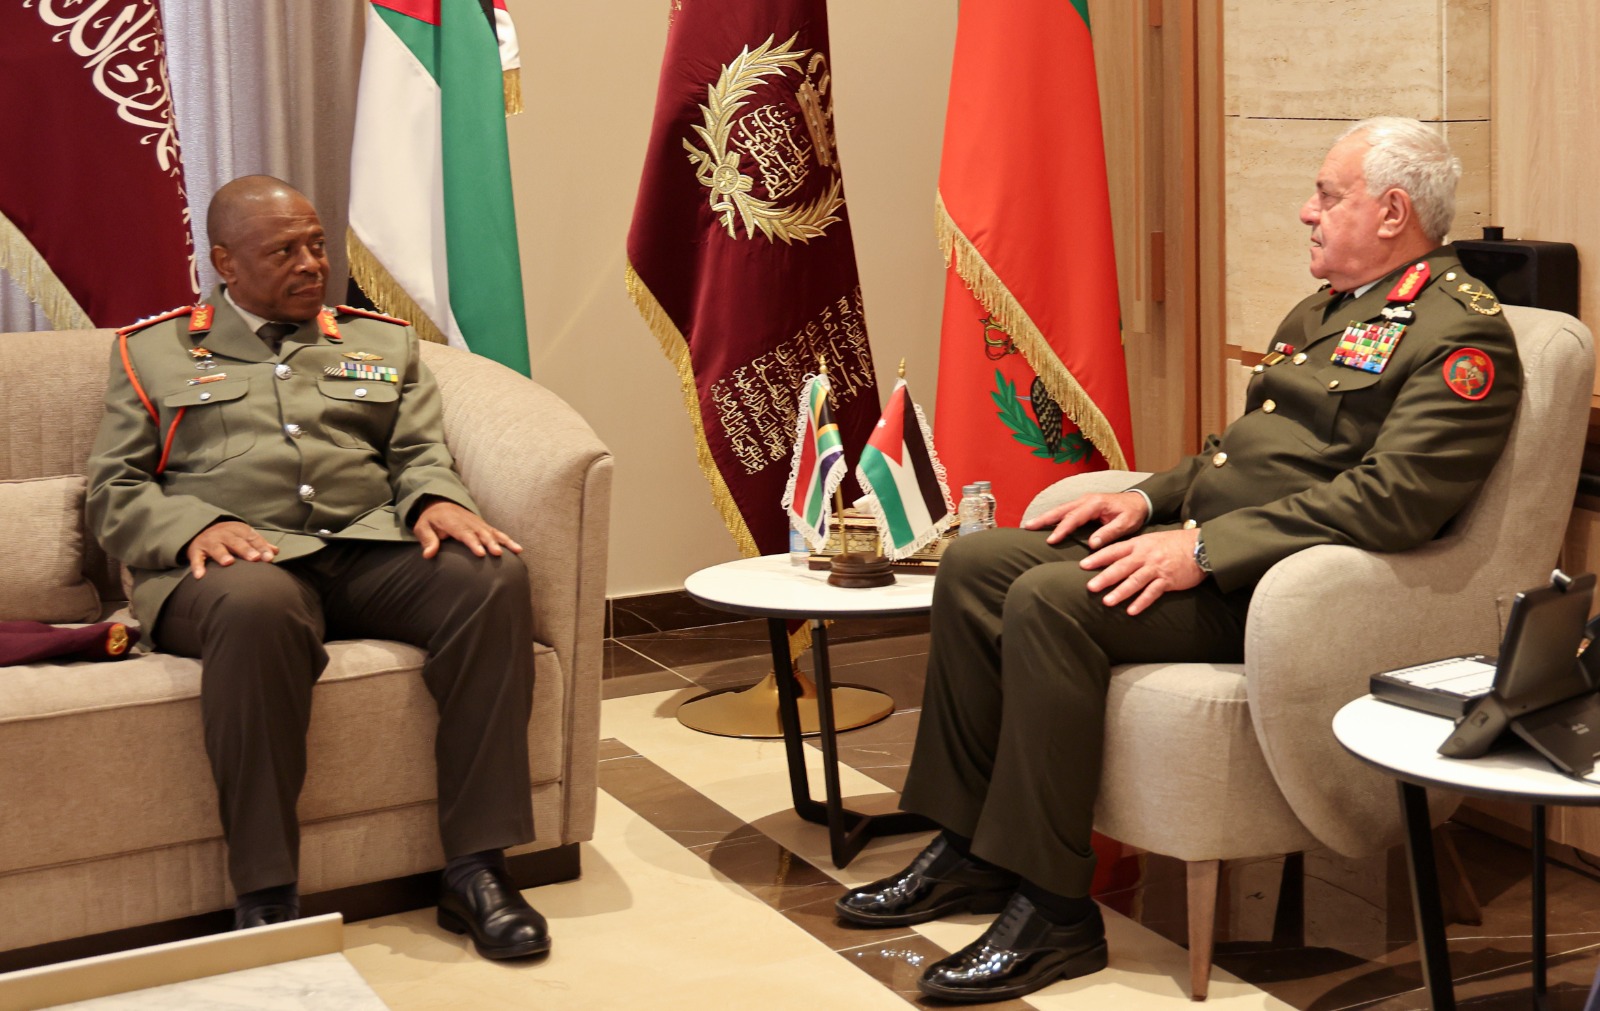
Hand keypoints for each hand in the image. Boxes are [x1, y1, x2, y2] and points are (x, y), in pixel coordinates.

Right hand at [186, 521, 276, 578]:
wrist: (202, 527)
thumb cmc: (230, 537)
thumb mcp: (244, 536)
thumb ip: (259, 544)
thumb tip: (275, 551)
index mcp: (239, 530)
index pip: (252, 539)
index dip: (261, 548)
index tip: (269, 557)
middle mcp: (224, 534)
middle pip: (236, 542)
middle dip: (246, 550)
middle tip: (254, 558)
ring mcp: (209, 541)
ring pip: (216, 548)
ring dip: (222, 555)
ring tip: (229, 562)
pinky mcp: (196, 550)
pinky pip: (196, 558)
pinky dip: (197, 566)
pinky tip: (200, 576)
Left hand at [413, 499, 522, 558]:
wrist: (441, 504)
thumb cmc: (431, 519)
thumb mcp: (422, 527)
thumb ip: (427, 539)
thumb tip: (428, 555)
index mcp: (453, 521)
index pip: (464, 533)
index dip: (473, 542)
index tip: (481, 553)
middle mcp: (468, 521)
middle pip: (481, 533)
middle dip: (490, 543)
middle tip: (497, 554)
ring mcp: (478, 523)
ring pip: (492, 532)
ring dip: (504, 542)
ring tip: (516, 550)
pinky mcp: (484, 526)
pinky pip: (497, 533)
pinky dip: (508, 540)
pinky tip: (518, 549)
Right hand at [1022, 491, 1148, 547]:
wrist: (1139, 501)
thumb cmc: (1133, 513)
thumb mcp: (1125, 525)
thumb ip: (1109, 533)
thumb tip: (1091, 544)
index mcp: (1096, 503)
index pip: (1074, 517)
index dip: (1061, 529)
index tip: (1051, 540)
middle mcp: (1086, 500)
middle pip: (1061, 510)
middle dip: (1044, 518)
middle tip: (1028, 527)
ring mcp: (1083, 500)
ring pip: (1061, 509)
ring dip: (1045, 517)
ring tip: (1030, 525)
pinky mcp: (1083, 504)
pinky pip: (1065, 510)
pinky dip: (1053, 516)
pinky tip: (1044, 522)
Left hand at [1081, 528, 1204, 615]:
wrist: (1202, 546)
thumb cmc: (1175, 543)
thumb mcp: (1151, 540)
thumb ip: (1134, 548)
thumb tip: (1115, 557)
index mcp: (1139, 544)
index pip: (1115, 550)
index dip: (1098, 558)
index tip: (1083, 565)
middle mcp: (1146, 556)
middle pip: (1121, 567)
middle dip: (1104, 577)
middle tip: (1089, 587)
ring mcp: (1157, 568)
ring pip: (1135, 581)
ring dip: (1120, 592)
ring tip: (1107, 602)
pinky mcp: (1168, 580)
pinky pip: (1153, 593)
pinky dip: (1142, 602)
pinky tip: (1131, 611)